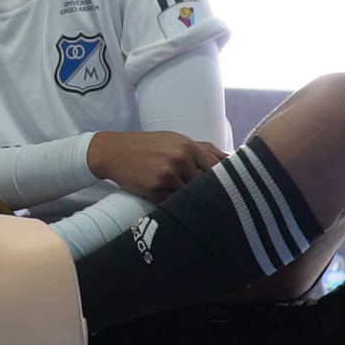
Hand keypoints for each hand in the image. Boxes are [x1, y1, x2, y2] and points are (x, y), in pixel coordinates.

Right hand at [88, 131, 227, 203]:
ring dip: (189, 199)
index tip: (226, 188)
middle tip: (209, 199)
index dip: (223, 179)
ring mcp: (167, 175)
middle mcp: (179, 159)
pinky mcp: (154, 190)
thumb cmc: (147, 145)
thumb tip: (231, 159)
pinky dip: (174, 204)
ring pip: (190, 195)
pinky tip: (171, 200)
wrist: (113, 152)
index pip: (217, 168)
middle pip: (204, 184)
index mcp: (187, 146)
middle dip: (205, 192)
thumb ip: (204, 148)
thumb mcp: (174, 139)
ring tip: (185, 199)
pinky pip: (173, 203)